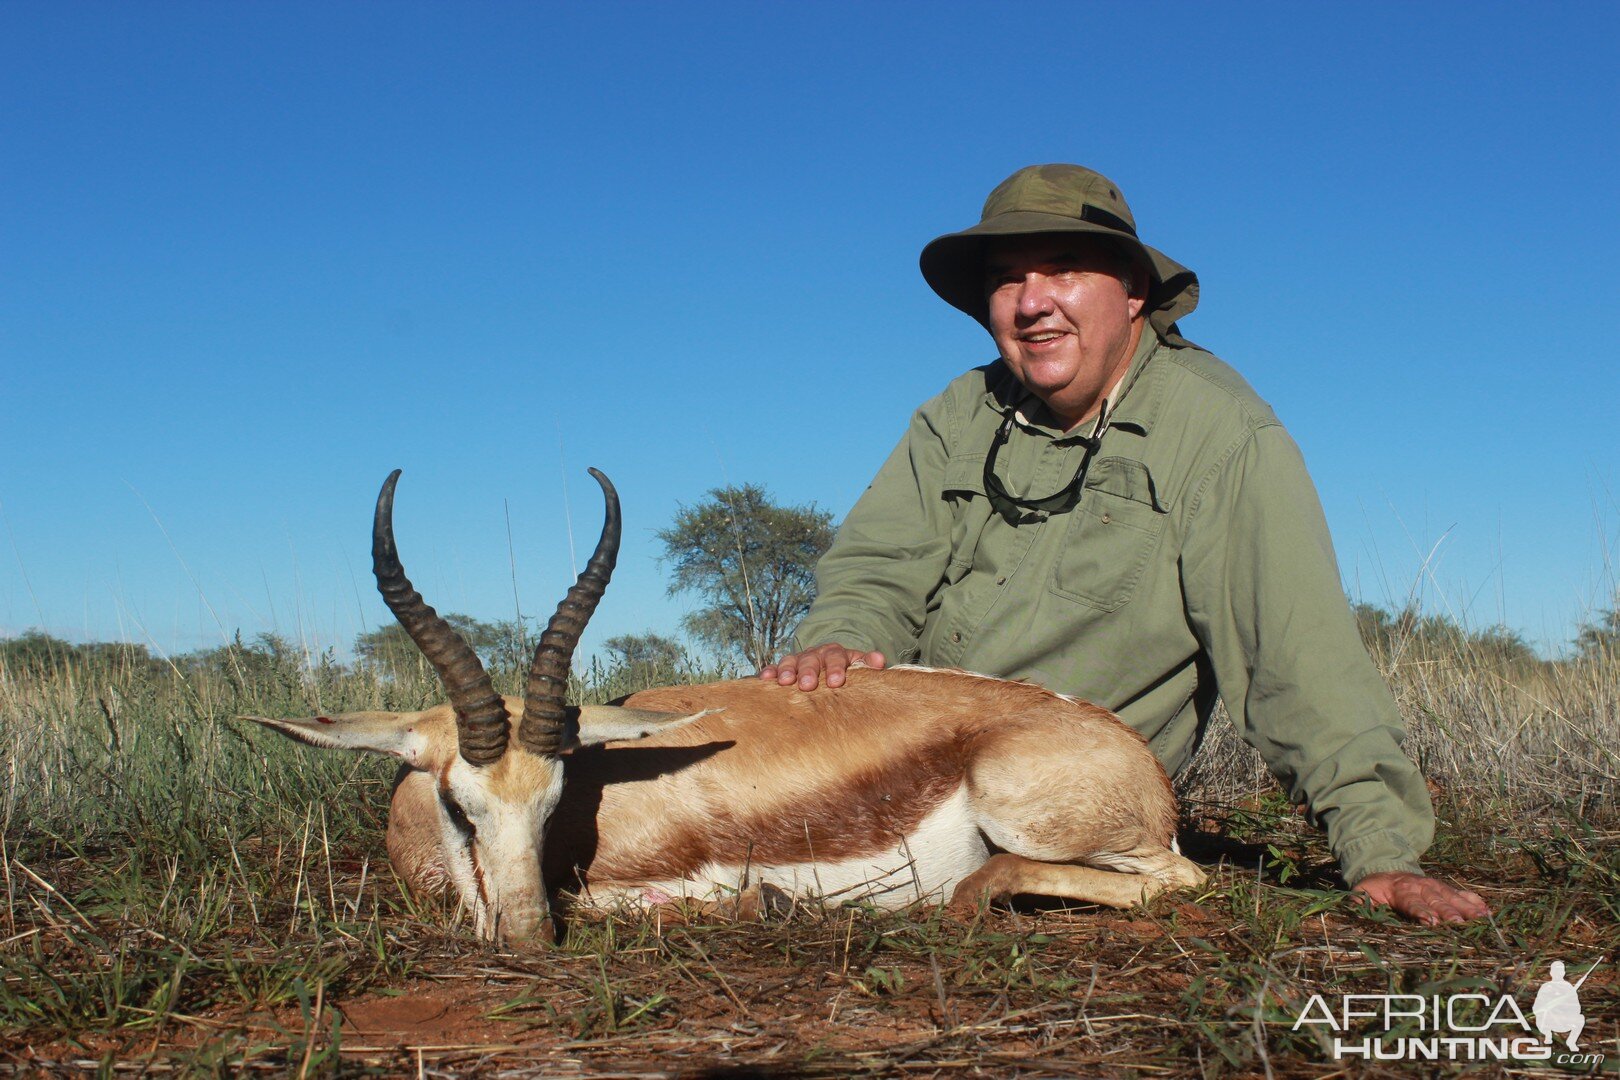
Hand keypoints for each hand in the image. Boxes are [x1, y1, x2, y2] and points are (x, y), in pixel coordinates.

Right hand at [759, 643, 885, 689]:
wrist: (830, 664)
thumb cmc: (847, 671)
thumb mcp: (859, 665)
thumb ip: (869, 663)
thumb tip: (880, 661)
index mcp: (836, 653)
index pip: (837, 657)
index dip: (836, 668)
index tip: (836, 682)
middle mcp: (816, 654)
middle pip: (811, 659)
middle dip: (809, 671)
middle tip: (807, 685)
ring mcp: (799, 660)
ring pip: (791, 661)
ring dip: (787, 671)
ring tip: (785, 683)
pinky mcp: (785, 668)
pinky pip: (775, 668)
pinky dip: (770, 672)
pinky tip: (765, 679)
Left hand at [1352, 871, 1490, 925]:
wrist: (1386, 867)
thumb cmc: (1375, 889)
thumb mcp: (1362, 893)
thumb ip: (1360, 901)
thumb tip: (1354, 906)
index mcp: (1400, 890)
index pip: (1412, 903)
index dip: (1422, 912)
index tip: (1432, 921)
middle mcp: (1421, 887)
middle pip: (1437, 901)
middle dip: (1449, 913)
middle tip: (1461, 925)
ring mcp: (1435, 886)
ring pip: (1452, 897)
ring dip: (1467, 908)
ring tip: (1482, 919)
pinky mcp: (1445, 888)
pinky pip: (1462, 893)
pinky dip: (1474, 901)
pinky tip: (1487, 912)